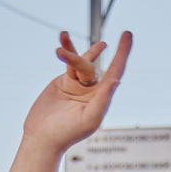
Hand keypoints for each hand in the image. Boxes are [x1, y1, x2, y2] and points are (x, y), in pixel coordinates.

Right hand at [21, 31, 132, 152]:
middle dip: (79, 58)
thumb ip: (103, 100)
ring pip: (80, 61)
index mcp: (102, 98)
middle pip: (91, 65)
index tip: (128, 34)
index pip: (116, 71)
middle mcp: (93, 90)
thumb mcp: (89, 119)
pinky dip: (67, 49)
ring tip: (63, 36)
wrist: (43, 137)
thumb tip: (116, 81)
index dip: (123, 53)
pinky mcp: (65, 82)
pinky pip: (68, 62)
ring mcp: (79, 85)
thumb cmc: (67, 133)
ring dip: (71, 51)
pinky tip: (64, 36)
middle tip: (63, 55)